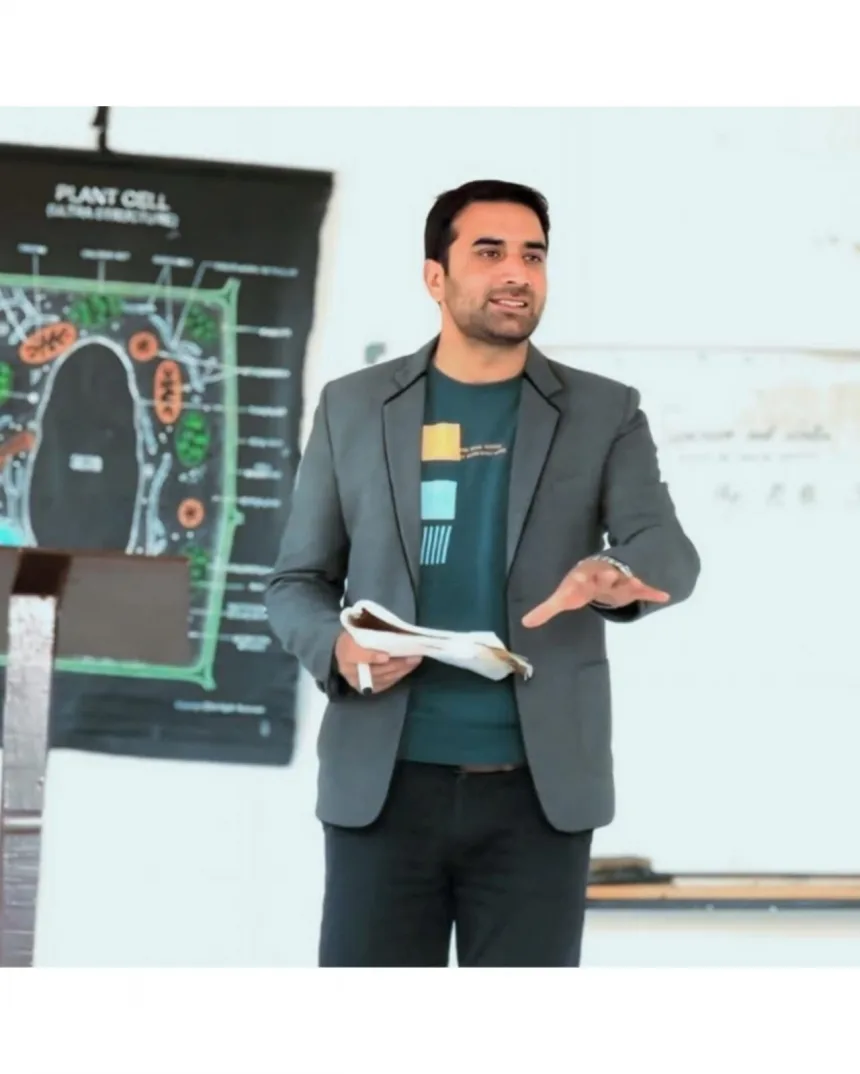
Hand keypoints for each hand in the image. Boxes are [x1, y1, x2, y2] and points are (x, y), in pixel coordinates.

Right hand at [334, 631, 421, 693]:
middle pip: (375, 670)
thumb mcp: (359, 628)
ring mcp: (357, 682)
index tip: (386, 657)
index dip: (371, 657)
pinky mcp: (366, 689)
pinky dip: (398, 676)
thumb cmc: (355, 636)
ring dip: (401, 670)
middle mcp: (349, 670)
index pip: (356, 655)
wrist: (343, 653)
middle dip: (396, 664)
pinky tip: (408, 668)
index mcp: (345, 650)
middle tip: (414, 657)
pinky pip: (385, 684)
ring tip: (415, 661)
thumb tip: (399, 632)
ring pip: (382, 678)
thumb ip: (374, 630)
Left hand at [521, 558, 669, 627]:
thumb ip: (546, 609)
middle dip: (607, 575)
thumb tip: (525, 623)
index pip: (580, 578)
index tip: (577, 579)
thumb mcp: (564, 596)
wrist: (603, 570)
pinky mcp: (634, 586)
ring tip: (640, 582)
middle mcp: (603, 575)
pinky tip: (665, 595)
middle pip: (606, 575)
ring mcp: (620, 580)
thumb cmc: (581, 585)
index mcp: (585, 577)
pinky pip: (645, 589)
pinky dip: (654, 592)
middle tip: (610, 573)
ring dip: (632, 581)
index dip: (579, 579)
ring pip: (626, 580)